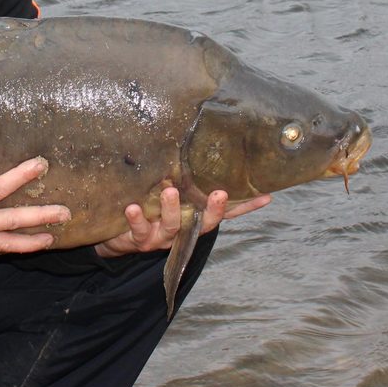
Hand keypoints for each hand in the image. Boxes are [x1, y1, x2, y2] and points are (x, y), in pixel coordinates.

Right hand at [0, 125, 71, 285]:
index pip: (0, 188)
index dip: (22, 175)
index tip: (42, 166)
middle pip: (15, 221)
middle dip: (42, 217)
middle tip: (66, 214)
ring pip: (8, 244)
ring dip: (31, 242)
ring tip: (51, 239)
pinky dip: (5, 250)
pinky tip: (14, 250)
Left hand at [93, 185, 271, 258]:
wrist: (121, 236)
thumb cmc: (153, 209)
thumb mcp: (174, 194)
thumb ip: (189, 179)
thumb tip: (208, 148)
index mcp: (196, 218)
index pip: (227, 214)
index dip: (248, 206)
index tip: (266, 195)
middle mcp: (184, 230)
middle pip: (204, 223)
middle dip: (213, 210)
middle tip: (219, 194)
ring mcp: (162, 236)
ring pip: (172, 225)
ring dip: (172, 209)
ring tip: (169, 191)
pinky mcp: (140, 238)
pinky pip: (139, 229)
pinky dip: (137, 218)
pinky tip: (133, 206)